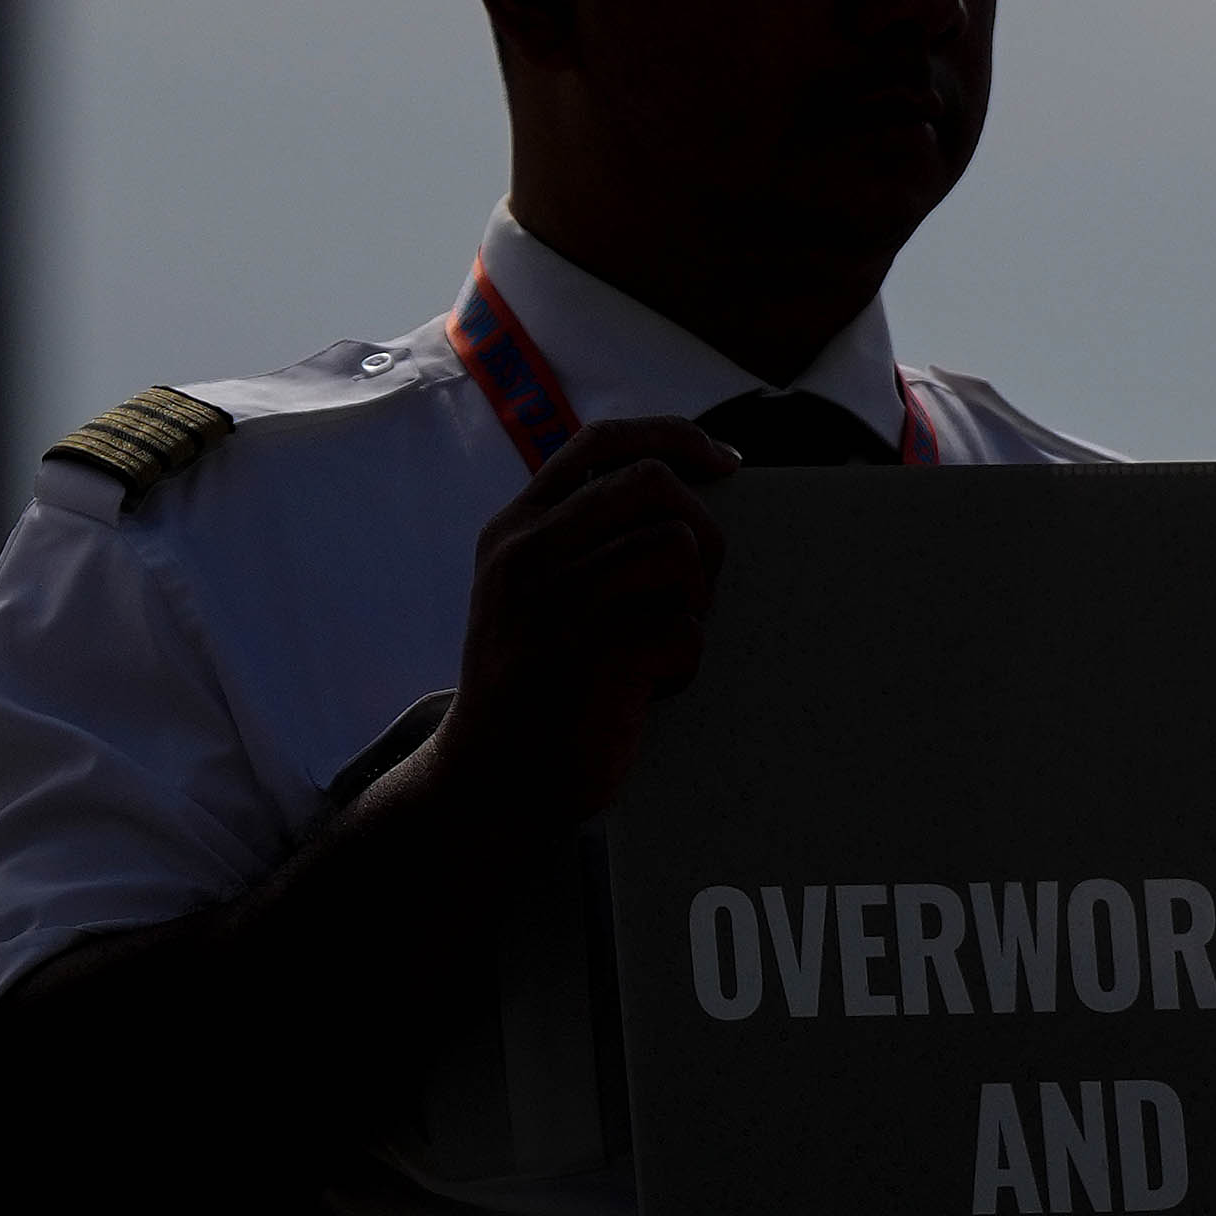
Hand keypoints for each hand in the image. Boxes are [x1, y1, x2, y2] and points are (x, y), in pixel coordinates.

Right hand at [376, 416, 734, 842]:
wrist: (491, 778)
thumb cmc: (533, 681)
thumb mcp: (526, 591)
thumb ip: (577, 536)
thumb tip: (687, 488)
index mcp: (514, 530)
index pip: (602, 441)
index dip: (675, 437)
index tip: (724, 460)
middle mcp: (529, 554)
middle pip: (654, 483)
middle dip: (700, 526)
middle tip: (695, 585)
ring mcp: (559, 603)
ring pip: (678, 551)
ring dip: (690, 604)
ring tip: (657, 646)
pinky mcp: (595, 655)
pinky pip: (684, 631)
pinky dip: (683, 664)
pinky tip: (646, 689)